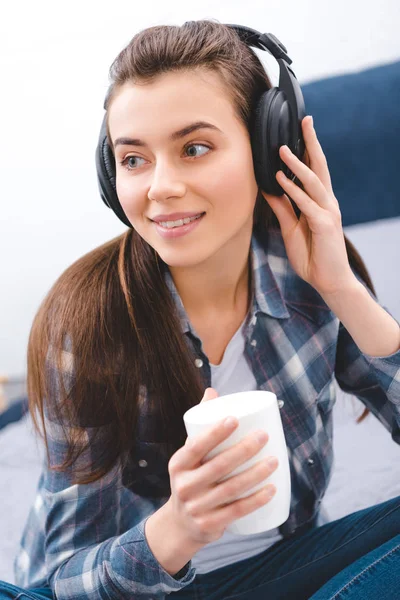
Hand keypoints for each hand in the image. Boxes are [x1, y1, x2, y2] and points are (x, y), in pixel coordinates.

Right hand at [165, 388, 277, 546]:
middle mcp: (184, 486)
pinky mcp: (210, 525)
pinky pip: (237, 511)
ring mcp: (197, 507)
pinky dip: (256, 500)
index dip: (215, 432)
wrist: (179, 525)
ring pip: (231, 489)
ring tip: (274, 460)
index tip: (235, 418)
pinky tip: (272, 489)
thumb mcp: (189, 455)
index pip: (196, 446)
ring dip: (256, 474)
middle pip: (218, 466)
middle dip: (244, 449)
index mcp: (179, 464)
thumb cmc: (191, 478)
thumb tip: (213, 392)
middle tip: (264, 436)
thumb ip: (200, 425)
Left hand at [261, 116, 356, 296]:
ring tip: (282, 149)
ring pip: (313, 181)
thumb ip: (282, 208)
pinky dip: (293, 190)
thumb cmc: (312, 255)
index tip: (300, 129)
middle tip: (304, 120)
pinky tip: (281, 179)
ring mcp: (327, 213)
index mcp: (319, 202)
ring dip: (297, 164)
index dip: (308, 149)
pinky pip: (307, 204)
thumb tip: (268, 188)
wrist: (328, 280)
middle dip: (311, 143)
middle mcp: (326, 203)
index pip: (314, 170)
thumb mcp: (290, 229)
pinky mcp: (325, 225)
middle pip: (319, 166)